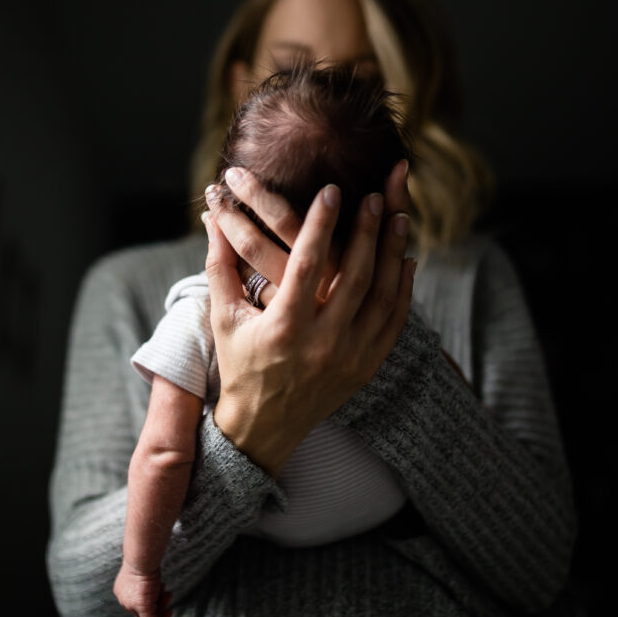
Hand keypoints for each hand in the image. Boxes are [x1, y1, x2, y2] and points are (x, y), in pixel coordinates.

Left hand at [113, 563, 173, 616]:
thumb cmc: (143, 560)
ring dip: (162, 606)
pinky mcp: (141, 607)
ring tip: (168, 594)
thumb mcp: (143, 572)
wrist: (142, 558)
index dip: (151, 597)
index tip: (162, 589)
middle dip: (157, 602)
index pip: (136, 602)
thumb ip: (145, 582)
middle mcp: (124, 599)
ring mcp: (132, 604)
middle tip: (167, 593)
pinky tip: (169, 613)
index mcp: (122, 590)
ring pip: (148, 615)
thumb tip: (154, 585)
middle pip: (142, 609)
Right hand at [201, 161, 415, 476]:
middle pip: (354, 276)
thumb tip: (212, 215)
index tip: (333, 191)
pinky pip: (395, 321)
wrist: (264, 425)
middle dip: (368, 231)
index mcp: (283, 328)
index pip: (307, 265)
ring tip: (400, 216)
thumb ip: (220, 264)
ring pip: (382, 295)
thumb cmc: (239, 363)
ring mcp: (350, 357)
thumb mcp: (224, 317)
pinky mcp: (368, 366)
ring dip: (393, 252)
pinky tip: (405, 259)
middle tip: (376, 195)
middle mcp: (322, 343)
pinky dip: (403, 288)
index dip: (321, 224)